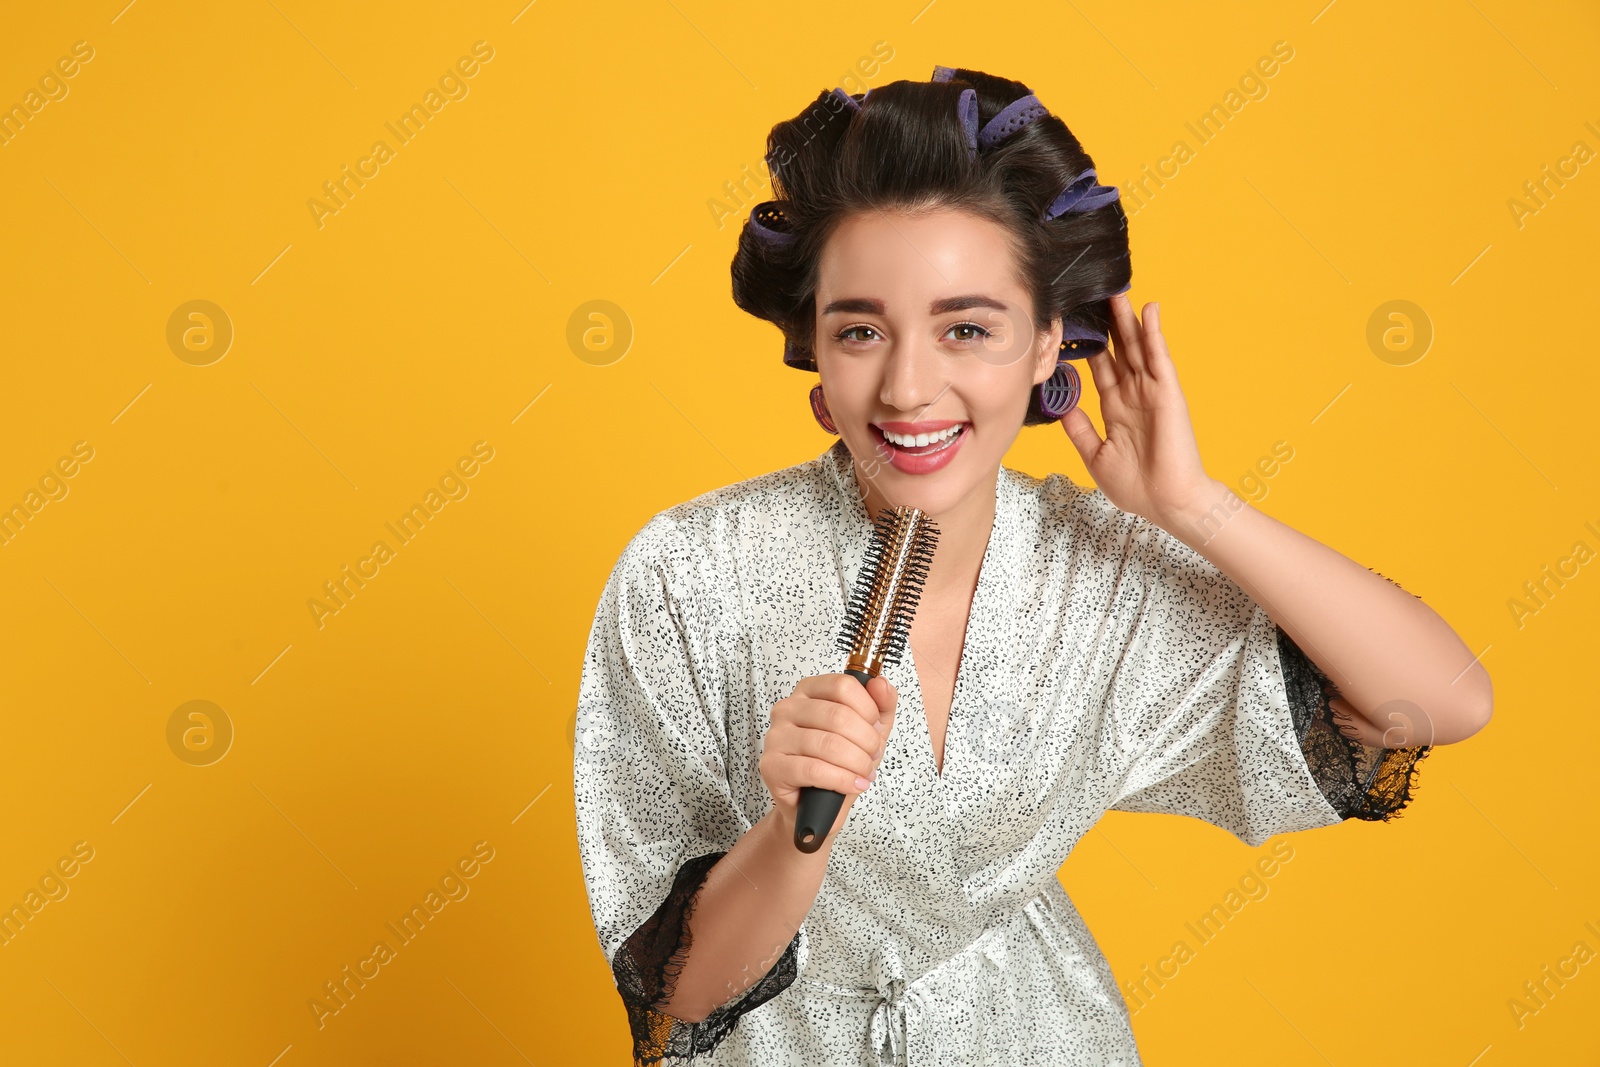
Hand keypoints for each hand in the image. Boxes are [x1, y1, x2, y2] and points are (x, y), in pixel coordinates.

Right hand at [760, 674, 895, 837]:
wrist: (817, 806)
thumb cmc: (839, 763)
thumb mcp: (868, 731)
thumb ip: (881, 705)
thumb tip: (881, 684)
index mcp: (808, 691)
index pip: (842, 686)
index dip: (869, 710)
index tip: (875, 729)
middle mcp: (787, 708)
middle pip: (838, 716)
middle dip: (866, 741)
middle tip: (872, 756)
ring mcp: (776, 737)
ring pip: (828, 744)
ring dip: (857, 763)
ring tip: (864, 773)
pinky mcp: (772, 766)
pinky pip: (814, 770)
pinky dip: (842, 779)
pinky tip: (852, 785)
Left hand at [1058, 293, 1219, 528]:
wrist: (1167, 503)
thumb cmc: (1137, 487)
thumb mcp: (1095, 455)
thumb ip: (1079, 429)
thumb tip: (1061, 405)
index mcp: (1116, 409)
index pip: (1100, 370)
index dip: (1090, 348)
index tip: (1075, 326)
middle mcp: (1133, 396)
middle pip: (1118, 352)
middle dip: (1108, 326)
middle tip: (1096, 298)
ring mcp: (1152, 392)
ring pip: (1137, 348)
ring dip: (1129, 321)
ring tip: (1118, 294)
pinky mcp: (1168, 393)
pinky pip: (1159, 357)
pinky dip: (1154, 333)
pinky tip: (1150, 310)